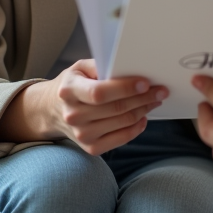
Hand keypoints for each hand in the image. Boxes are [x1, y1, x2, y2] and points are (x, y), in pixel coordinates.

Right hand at [0, 59, 166, 154]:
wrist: (52, 109)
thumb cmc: (73, 83)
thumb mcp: (80, 67)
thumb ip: (101, 65)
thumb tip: (129, 65)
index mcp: (69, 91)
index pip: (100, 92)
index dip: (125, 88)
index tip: (146, 82)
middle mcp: (73, 115)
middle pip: (115, 108)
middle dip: (143, 98)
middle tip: (161, 90)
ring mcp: (81, 134)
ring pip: (121, 123)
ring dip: (143, 111)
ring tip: (154, 100)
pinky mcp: (90, 147)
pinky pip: (120, 139)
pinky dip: (136, 128)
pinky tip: (143, 118)